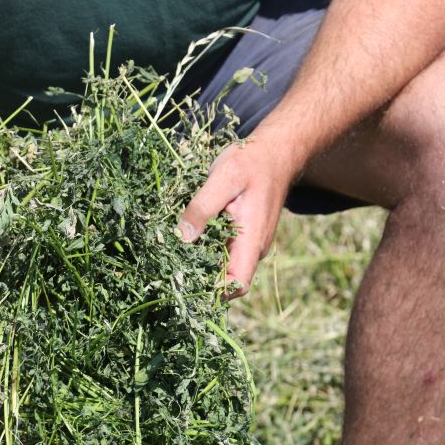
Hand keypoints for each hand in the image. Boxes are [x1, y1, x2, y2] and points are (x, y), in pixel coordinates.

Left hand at [178, 140, 293, 298]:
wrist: (276, 152)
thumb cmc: (251, 162)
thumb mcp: (223, 178)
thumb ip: (203, 207)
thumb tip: (183, 237)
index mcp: (252, 240)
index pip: (237, 283)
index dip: (214, 291)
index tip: (186, 281)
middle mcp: (253, 247)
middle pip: (227, 278)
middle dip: (200, 276)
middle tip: (168, 265)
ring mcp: (249, 242)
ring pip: (224, 263)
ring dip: (201, 260)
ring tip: (172, 251)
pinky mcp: (243, 234)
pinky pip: (224, 249)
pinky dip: (206, 247)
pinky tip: (187, 235)